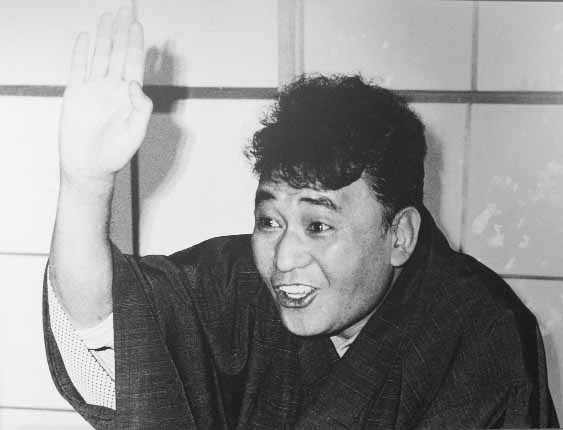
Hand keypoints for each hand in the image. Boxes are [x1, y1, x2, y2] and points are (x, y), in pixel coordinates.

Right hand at [59, 7, 152, 187]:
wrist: (89, 167)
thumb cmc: (116, 154)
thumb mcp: (136, 132)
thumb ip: (140, 107)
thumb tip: (133, 82)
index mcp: (129, 96)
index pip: (134, 63)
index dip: (136, 43)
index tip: (137, 24)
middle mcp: (113, 88)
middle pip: (119, 53)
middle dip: (122, 31)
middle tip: (126, 9)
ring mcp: (94, 89)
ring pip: (100, 55)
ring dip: (104, 36)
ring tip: (108, 16)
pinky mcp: (76, 94)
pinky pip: (79, 68)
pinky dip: (82, 52)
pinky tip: (87, 37)